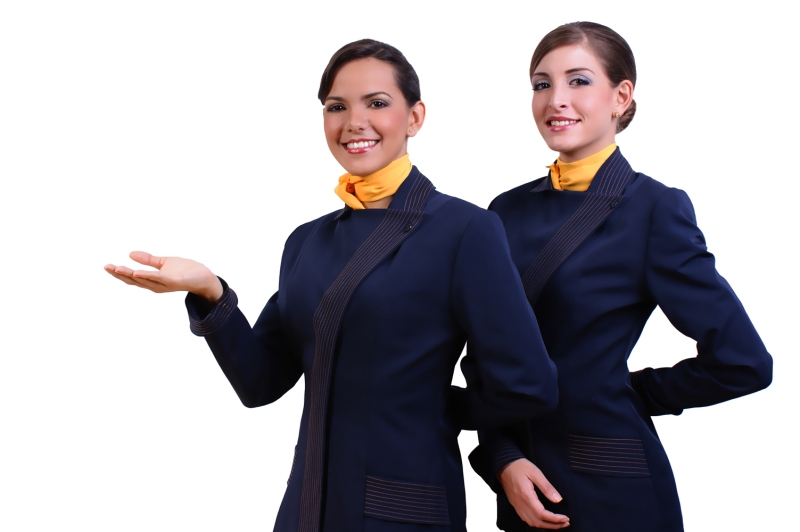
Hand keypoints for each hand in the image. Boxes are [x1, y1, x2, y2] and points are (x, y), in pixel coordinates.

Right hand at [104, 251, 222, 301]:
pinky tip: (137, 272)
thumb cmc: (185, 270)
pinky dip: (148, 276)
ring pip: (144, 280)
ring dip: (130, 275)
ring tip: (118, 268)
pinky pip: (158, 279)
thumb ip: (148, 260)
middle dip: (120, 274)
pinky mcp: (174, 281)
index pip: (132, 277)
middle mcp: (156, 285)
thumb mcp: (163, 263)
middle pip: (134, 280)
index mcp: (152, 280)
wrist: (204, 276)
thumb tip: (130, 254)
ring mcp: (164, 284)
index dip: (119, 273)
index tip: (107, 266)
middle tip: (107, 267)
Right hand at [498, 458, 568, 528]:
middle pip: (537, 522)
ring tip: (557, 523)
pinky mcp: (515, 505)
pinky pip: (526, 519)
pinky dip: (537, 523)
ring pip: (531, 523)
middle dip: (553, 525)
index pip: (541, 514)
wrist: (503, 465)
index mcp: (526, 495)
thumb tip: (558, 500)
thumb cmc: (519, 466)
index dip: (554, 519)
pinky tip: (544, 520)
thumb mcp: (535, 472)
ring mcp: (517, 505)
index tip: (566, 518)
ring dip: (545, 526)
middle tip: (565, 522)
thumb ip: (547, 487)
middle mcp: (520, 503)